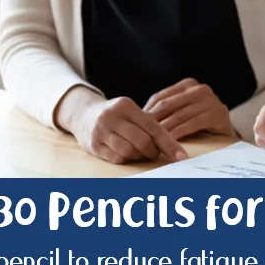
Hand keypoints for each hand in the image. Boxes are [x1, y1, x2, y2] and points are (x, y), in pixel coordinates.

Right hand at [57, 86, 183, 164]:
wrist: (83, 115)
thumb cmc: (116, 117)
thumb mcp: (131, 113)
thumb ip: (149, 126)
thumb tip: (174, 147)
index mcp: (126, 105)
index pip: (153, 127)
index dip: (169, 144)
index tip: (181, 157)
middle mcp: (112, 116)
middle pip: (142, 141)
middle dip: (152, 151)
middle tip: (153, 152)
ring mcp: (101, 130)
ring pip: (129, 152)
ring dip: (138, 156)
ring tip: (137, 151)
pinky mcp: (94, 145)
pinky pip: (117, 158)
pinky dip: (125, 159)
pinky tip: (123, 152)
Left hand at [145, 79, 232, 139]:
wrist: (225, 133)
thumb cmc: (199, 123)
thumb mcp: (181, 111)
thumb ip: (166, 109)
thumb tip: (139, 116)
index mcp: (188, 84)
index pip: (161, 97)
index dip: (147, 111)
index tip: (135, 124)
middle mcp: (200, 89)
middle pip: (169, 105)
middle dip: (153, 120)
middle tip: (140, 134)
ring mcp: (211, 100)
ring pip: (179, 116)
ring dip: (164, 129)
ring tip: (152, 140)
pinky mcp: (218, 113)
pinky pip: (193, 124)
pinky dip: (179, 133)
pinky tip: (170, 141)